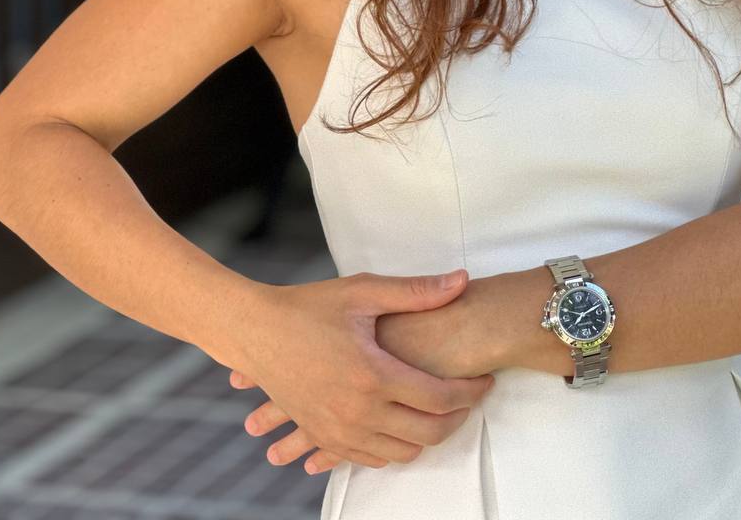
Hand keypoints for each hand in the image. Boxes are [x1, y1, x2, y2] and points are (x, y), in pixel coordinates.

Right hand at [225, 268, 495, 475]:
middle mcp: (359, 410)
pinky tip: (404, 427)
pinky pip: (370, 459)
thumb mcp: (362, 291)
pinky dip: (394, 449)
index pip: (440, 397)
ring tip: (442, 410)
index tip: (486, 379)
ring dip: (429, 437)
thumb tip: (462, 281)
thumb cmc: (309, 306)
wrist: (255, 331)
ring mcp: (339, 429)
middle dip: (459, 419)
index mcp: (373, 374)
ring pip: (402, 452)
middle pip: (428, 433)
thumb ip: (415, 291)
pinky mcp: (323, 435)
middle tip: (471, 398)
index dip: (471, 392)